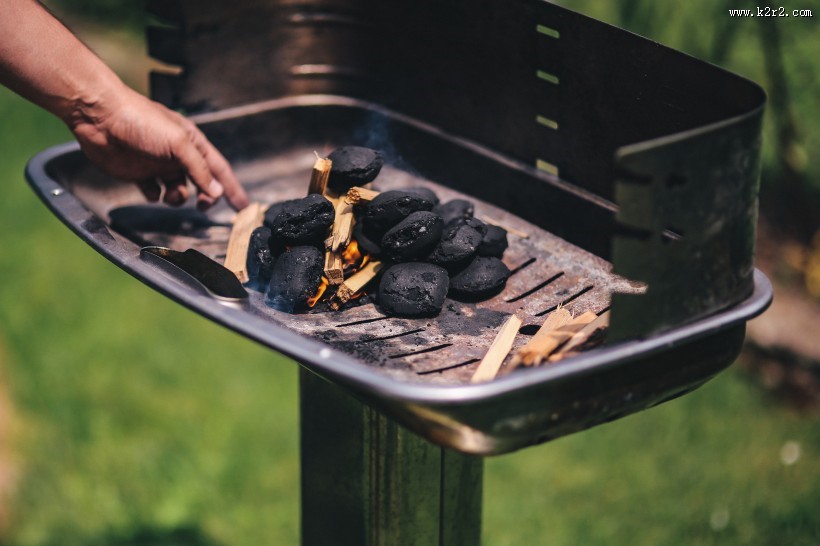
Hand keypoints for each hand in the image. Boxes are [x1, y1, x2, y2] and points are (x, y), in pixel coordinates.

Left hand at [67, 83, 248, 210]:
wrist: (99, 117)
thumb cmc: (142, 121)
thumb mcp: (179, 144)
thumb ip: (199, 170)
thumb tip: (216, 191)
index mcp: (193, 144)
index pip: (220, 170)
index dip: (233, 189)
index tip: (244, 207)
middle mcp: (178, 155)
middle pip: (201, 183)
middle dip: (206, 197)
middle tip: (203, 206)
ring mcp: (159, 165)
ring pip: (178, 191)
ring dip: (177, 197)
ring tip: (169, 194)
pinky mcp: (139, 173)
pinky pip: (154, 192)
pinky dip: (154, 195)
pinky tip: (149, 188)